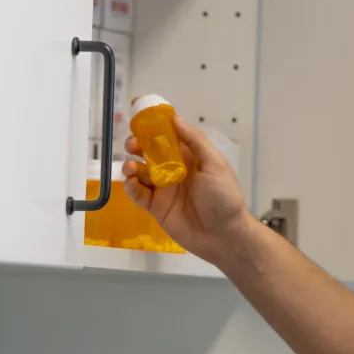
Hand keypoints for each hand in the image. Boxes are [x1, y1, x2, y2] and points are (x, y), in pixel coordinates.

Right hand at [122, 116, 255, 262]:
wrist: (223, 236)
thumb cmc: (223, 197)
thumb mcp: (214, 163)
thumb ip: (195, 140)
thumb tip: (175, 119)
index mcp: (189, 157)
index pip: (168, 136)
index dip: (154, 127)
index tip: (140, 117)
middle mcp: (174, 170)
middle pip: (149, 153)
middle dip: (137, 146)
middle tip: (132, 145)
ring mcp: (163, 189)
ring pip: (140, 172)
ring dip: (131, 166)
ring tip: (130, 168)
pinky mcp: (156, 207)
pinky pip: (138, 194)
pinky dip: (130, 187)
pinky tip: (131, 183)